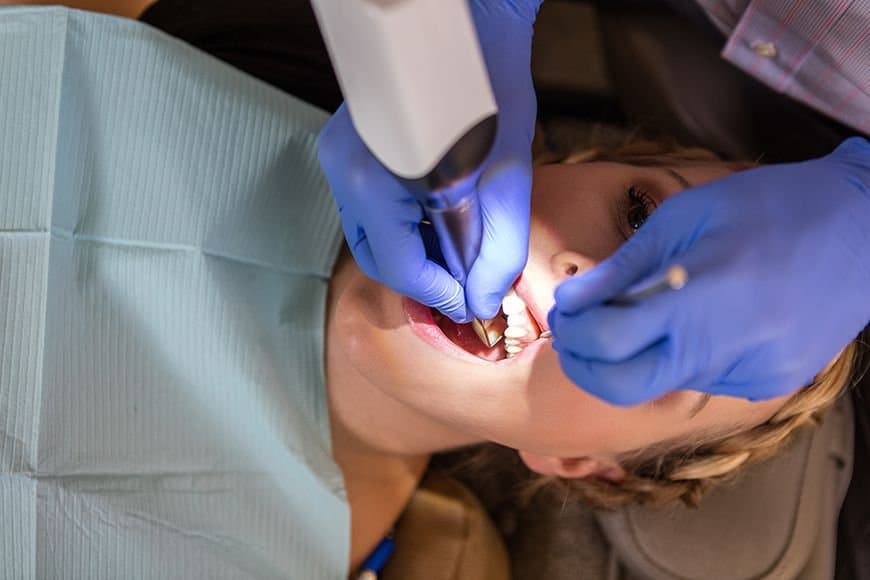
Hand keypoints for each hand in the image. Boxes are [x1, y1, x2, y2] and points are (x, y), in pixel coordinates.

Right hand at [317, 0, 541, 321]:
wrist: (470, 26)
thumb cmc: (489, 88)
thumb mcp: (506, 176)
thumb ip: (498, 248)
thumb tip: (482, 299)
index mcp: (373, 179)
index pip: (398, 265)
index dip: (438, 293)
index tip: (471, 303)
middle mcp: (343, 170)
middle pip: (377, 255)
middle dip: (423, 278)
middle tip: (466, 282)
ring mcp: (338, 158)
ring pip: (371, 235)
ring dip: (413, 253)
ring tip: (457, 248)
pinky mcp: (345, 149)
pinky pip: (368, 208)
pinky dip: (401, 225)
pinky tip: (436, 219)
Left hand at [549, 137, 869, 404]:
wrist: (864, 227)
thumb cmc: (769, 207)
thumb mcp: (684, 219)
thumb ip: (623, 268)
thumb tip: (572, 299)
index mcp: (698, 302)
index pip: (605, 344)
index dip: (572, 329)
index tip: (568, 308)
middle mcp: (723, 352)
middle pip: (622, 389)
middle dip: (586, 364)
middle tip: (580, 331)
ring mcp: (750, 375)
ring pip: (663, 382)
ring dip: (638, 354)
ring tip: (654, 307)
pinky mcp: (769, 383)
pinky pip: (703, 379)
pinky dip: (683, 355)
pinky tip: (705, 319)